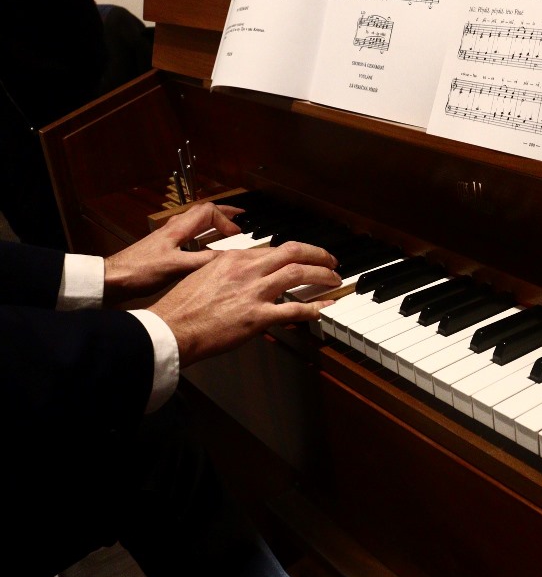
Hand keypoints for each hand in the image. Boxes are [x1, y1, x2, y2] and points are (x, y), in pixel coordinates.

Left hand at [103, 202, 242, 304]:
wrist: (112, 279)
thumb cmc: (140, 271)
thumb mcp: (176, 267)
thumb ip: (203, 260)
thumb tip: (229, 256)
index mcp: (178, 228)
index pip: (209, 212)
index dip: (226, 220)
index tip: (238, 234)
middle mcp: (173, 228)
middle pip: (202, 212)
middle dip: (223, 213)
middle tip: (240, 216)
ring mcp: (167, 237)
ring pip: (195, 221)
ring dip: (213, 222)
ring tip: (227, 228)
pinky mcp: (163, 247)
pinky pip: (189, 234)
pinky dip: (203, 234)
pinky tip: (205, 246)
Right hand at [148, 241, 340, 367]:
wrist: (172, 328)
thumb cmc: (181, 307)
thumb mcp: (203, 276)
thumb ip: (226, 271)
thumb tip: (241, 274)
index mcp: (233, 258)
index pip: (273, 249)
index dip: (294, 253)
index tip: (303, 257)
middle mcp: (247, 270)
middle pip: (293, 251)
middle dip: (318, 254)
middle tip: (331, 260)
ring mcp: (254, 292)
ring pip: (299, 273)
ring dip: (322, 275)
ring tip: (334, 279)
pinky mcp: (257, 317)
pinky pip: (294, 309)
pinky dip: (313, 307)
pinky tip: (323, 308)